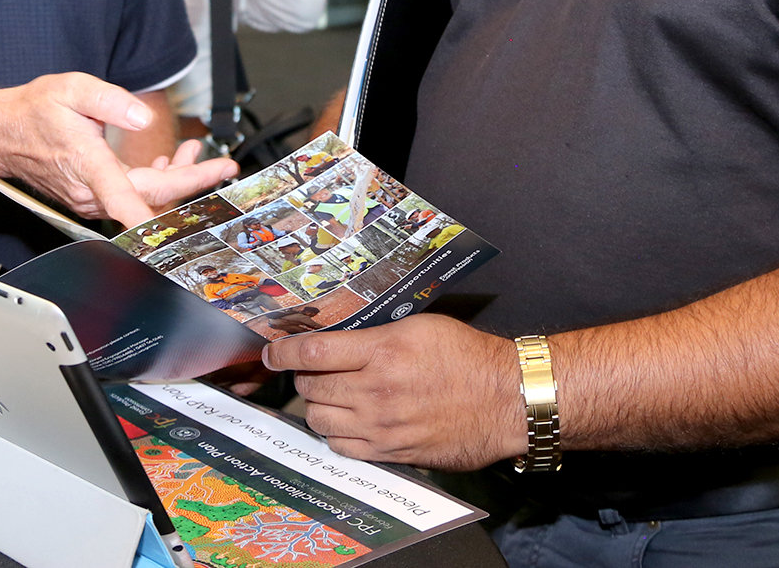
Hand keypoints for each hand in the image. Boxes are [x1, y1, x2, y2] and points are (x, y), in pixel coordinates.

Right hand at [0, 76, 231, 225]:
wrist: (2, 133)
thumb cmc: (34, 112)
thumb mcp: (72, 89)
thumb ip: (109, 101)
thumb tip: (141, 116)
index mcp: (89, 167)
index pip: (133, 196)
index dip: (167, 205)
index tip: (192, 212)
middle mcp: (91, 193)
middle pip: (153, 195)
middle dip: (192, 179)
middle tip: (222, 164)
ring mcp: (90, 200)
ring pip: (144, 197)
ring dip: (175, 178)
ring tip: (194, 151)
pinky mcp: (91, 199)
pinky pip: (132, 196)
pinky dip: (156, 180)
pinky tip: (166, 162)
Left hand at [263, 314, 526, 469]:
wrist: (505, 400)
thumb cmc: (468, 358)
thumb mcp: (419, 327)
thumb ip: (374, 334)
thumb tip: (335, 339)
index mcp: (383, 352)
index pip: (313, 351)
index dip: (283, 352)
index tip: (273, 351)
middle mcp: (377, 391)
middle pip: (310, 387)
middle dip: (303, 376)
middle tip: (314, 370)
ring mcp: (382, 426)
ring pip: (319, 420)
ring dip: (317, 406)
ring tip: (331, 395)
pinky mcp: (390, 452)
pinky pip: (342, 447)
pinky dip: (336, 434)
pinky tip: (348, 421)